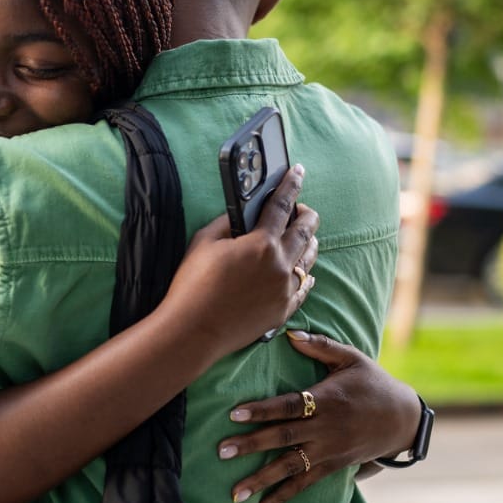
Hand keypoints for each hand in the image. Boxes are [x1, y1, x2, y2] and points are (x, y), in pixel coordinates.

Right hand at [158, 165, 319, 362]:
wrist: (193, 330)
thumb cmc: (193, 285)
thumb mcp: (203, 243)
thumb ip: (226, 223)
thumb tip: (240, 216)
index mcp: (261, 243)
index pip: (282, 205)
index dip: (291, 185)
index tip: (299, 172)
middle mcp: (280, 264)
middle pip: (305, 231)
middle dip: (307, 213)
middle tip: (303, 208)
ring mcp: (285, 289)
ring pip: (310, 259)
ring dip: (310, 242)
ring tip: (305, 236)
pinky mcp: (283, 310)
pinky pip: (305, 288)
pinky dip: (307, 275)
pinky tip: (306, 272)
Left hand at [218, 330, 422, 502]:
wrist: (403, 420)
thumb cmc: (373, 383)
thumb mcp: (352, 358)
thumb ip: (320, 346)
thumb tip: (289, 333)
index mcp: (326, 401)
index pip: (288, 406)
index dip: (261, 410)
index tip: (233, 414)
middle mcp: (325, 429)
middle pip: (283, 438)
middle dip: (251, 445)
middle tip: (222, 451)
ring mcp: (328, 451)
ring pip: (290, 467)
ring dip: (261, 480)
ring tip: (234, 492)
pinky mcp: (331, 467)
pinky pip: (304, 485)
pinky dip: (282, 498)